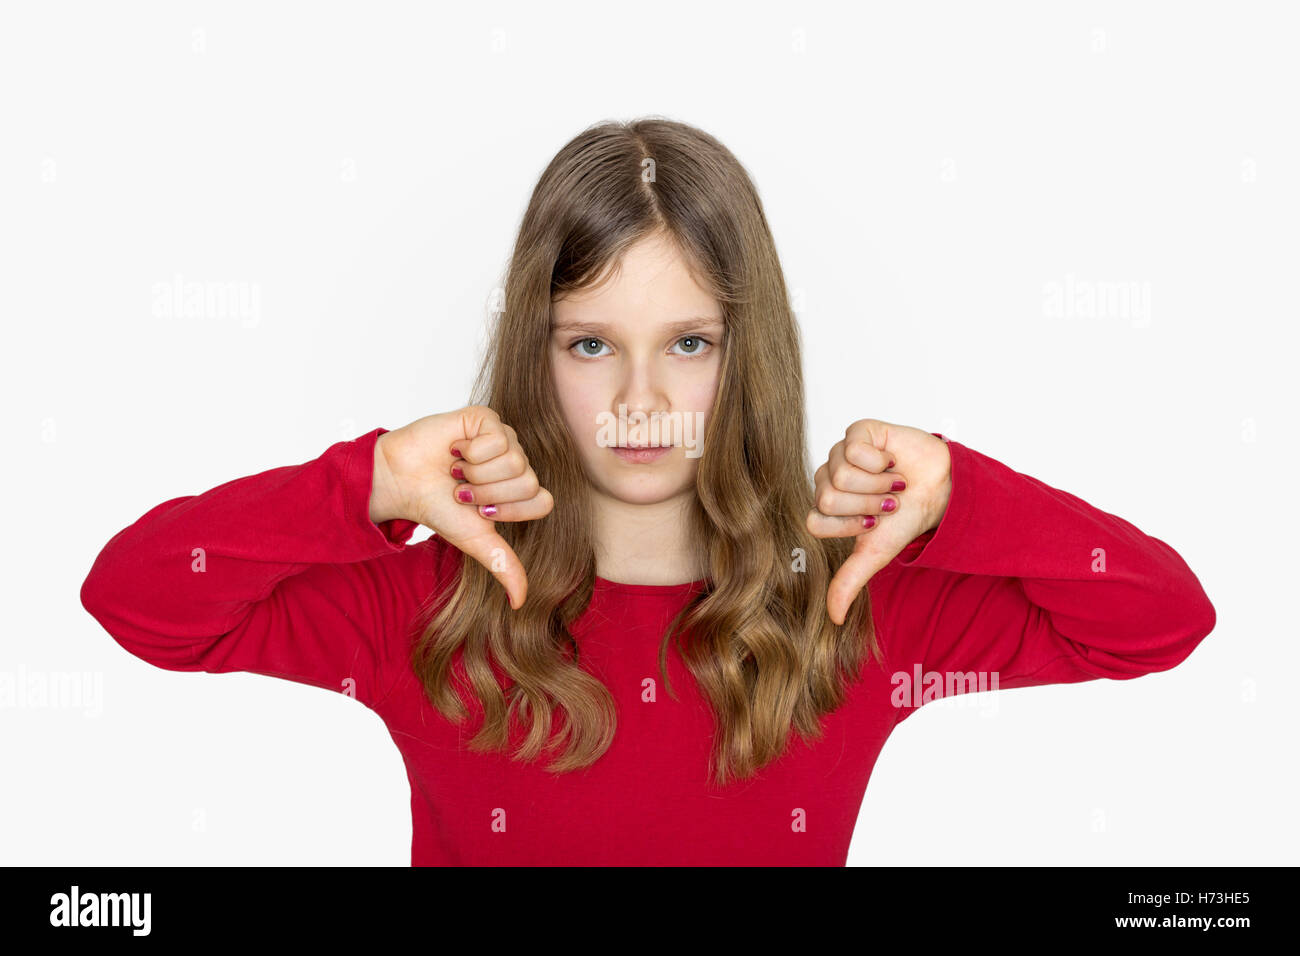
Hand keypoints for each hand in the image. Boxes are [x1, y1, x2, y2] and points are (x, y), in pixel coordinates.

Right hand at [371, 405, 552, 609]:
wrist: (401, 483)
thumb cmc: (438, 508)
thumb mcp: (475, 541)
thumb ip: (503, 566)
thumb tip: (520, 603)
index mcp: (520, 489)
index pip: (542, 500)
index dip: (510, 510)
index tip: (481, 511)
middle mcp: (517, 461)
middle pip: (528, 481)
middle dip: (487, 494)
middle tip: (462, 490)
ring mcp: (504, 437)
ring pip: (514, 460)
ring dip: (476, 473)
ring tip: (456, 471)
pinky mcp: (486, 418)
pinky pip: (497, 438)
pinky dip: (469, 452)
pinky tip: (454, 450)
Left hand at [806, 419, 951, 624]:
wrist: (940, 490)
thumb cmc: (905, 519)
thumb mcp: (876, 554)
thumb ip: (849, 581)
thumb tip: (833, 618)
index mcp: (826, 507)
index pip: (815, 520)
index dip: (849, 525)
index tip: (874, 523)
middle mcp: (827, 479)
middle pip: (827, 497)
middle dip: (867, 505)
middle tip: (887, 501)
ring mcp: (840, 454)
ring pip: (841, 475)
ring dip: (878, 484)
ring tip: (893, 483)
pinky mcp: (858, 432)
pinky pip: (855, 448)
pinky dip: (880, 462)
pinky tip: (891, 462)